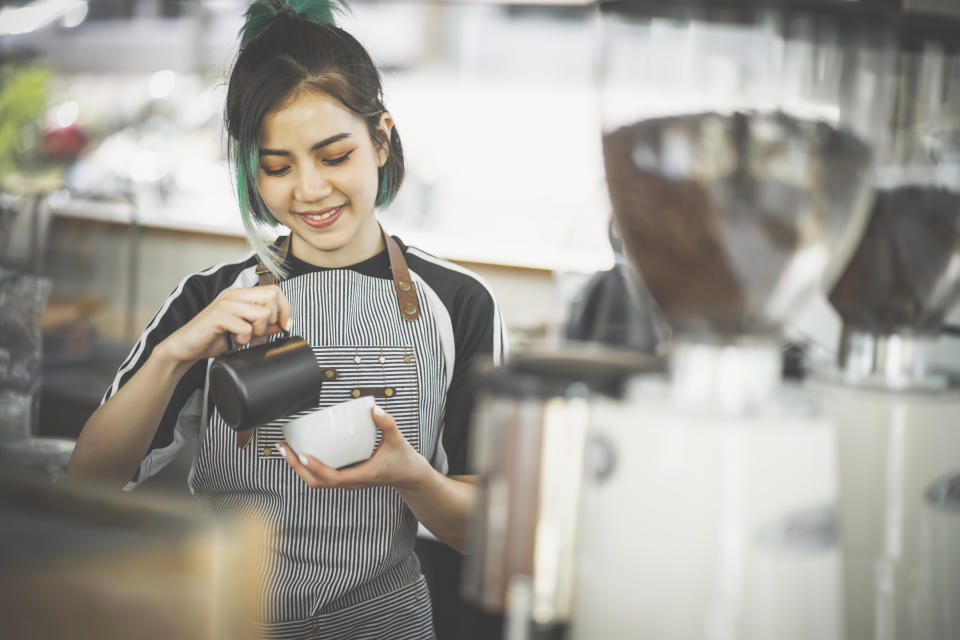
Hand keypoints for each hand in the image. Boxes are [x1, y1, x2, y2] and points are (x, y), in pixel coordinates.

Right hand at [158, 285, 292, 364]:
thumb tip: (283, 324)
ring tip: (244, 337)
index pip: (275, 290)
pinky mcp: (218, 316)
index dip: (285, 308)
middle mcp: (234, 295)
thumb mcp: (244, 331)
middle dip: (272, 319)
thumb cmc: (213, 338)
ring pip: (262, 313)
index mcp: (241, 295)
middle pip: (272, 297)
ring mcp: (226, 304)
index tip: (285, 325)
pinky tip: (234, 341)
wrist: (186, 348)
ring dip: (258, 331)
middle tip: (258, 331)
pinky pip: (246, 328)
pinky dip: (244, 340)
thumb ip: (263, 326)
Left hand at [276, 406, 431, 490]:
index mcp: (362, 476)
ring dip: (299, 467)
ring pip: (316, 481)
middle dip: (297, 467)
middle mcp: (351, 482)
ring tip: (287, 449)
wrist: (408, 475)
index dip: (316, 468)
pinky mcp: (345, 476)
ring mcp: (347, 481)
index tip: (303, 456)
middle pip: (317, 482)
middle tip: (284, 448)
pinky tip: (302, 451)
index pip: (333, 478)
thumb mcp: (397, 440)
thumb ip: (387, 424)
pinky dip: (308, 466)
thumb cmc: (403, 460)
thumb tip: (374, 408)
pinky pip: (322, 475)